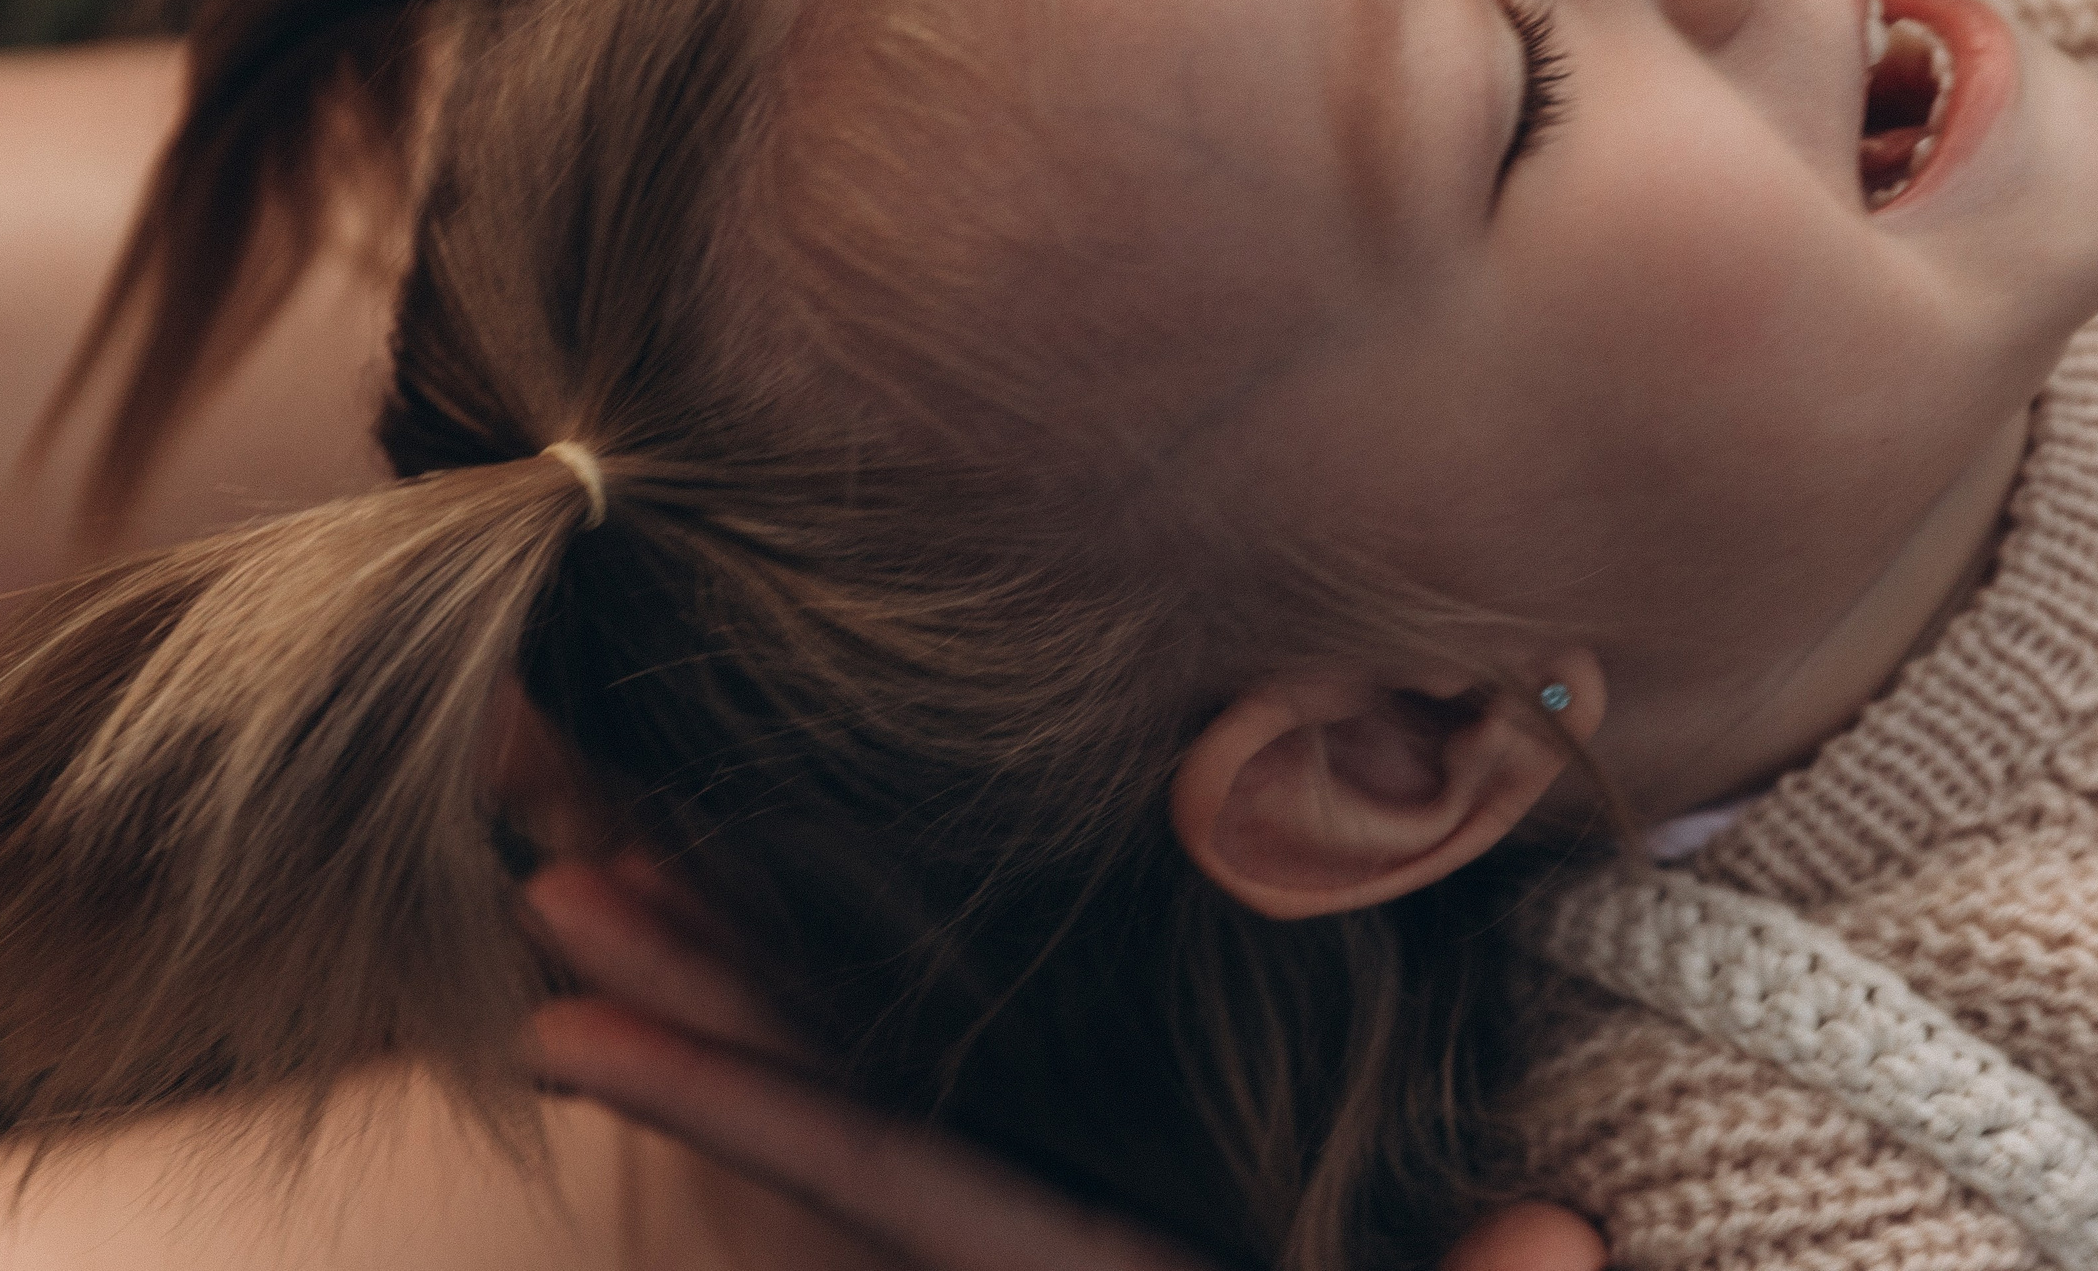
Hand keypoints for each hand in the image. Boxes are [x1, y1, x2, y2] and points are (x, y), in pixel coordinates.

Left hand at [523, 858, 1608, 1270]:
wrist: (1437, 1257)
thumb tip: (1555, 1235)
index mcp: (1107, 1257)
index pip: (904, 1176)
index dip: (743, 1105)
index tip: (576, 1023)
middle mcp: (1058, 1213)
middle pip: (840, 1099)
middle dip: (692, 989)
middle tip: (542, 874)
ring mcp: (1063, 1168)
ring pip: (868, 1063)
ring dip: (736, 968)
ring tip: (590, 866)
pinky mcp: (1094, 1134)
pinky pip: (928, 1062)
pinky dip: (826, 995)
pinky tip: (750, 923)